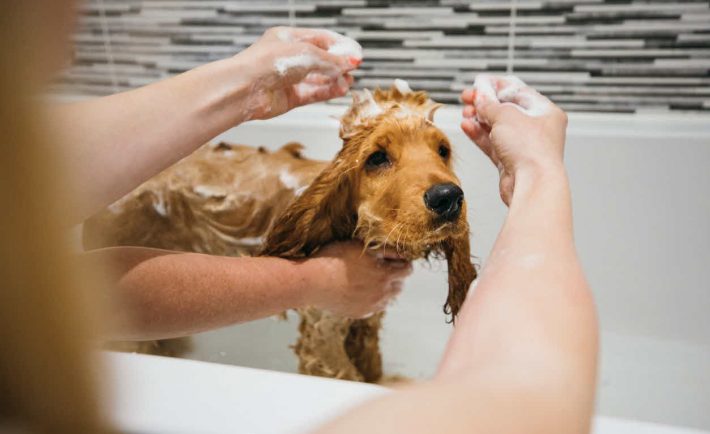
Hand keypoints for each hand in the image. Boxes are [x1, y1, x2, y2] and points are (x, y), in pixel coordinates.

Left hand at [234, 27, 361, 119]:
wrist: (244, 89)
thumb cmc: (266, 63)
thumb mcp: (306, 54)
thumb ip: (331, 60)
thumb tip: (351, 62)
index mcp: (287, 39)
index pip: (319, 39)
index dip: (339, 46)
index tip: (355, 53)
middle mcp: (287, 58)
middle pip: (320, 59)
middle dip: (338, 64)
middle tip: (353, 68)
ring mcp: (288, 78)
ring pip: (318, 78)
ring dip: (335, 80)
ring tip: (348, 82)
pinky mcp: (289, 97)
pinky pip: (313, 93)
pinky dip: (327, 91)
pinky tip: (340, 90)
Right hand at [302, 241, 412, 317]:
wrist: (312, 282)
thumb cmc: (335, 258)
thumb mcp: (362, 246)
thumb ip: (385, 250)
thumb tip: (401, 253)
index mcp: (386, 275)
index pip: (407, 269)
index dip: (402, 261)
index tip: (393, 258)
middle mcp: (382, 294)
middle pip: (400, 286)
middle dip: (394, 276)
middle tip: (380, 268)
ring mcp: (371, 306)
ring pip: (388, 299)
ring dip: (383, 289)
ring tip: (368, 279)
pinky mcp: (360, 314)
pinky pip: (373, 307)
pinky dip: (370, 299)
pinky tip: (358, 290)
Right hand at [460, 74, 567, 204]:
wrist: (532, 184)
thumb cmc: (531, 150)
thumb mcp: (506, 116)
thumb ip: (489, 105)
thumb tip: (480, 96)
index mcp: (545, 112)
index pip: (518, 92)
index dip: (496, 86)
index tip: (479, 83)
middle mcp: (537, 129)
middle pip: (506, 110)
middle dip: (484, 104)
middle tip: (468, 98)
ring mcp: (524, 146)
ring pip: (497, 128)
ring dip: (479, 119)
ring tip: (465, 112)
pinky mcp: (511, 162)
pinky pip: (492, 144)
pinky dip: (479, 135)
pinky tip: (467, 127)